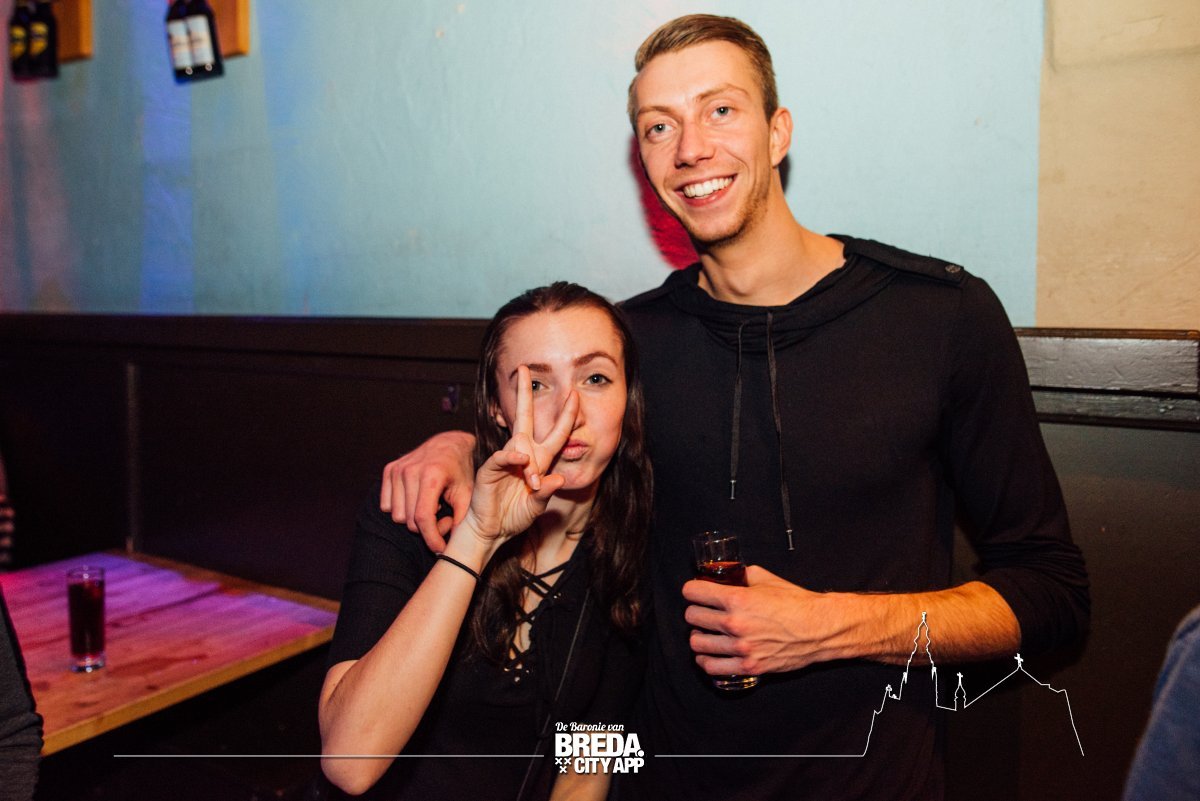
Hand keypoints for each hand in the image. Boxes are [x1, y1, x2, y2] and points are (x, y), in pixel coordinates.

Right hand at [380, 430, 476, 551]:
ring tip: (432, 508)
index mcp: (431, 475)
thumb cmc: (460, 469)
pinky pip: (387, 505)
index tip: (440, 549)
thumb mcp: (467, 492)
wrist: (449, 443)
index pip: (423, 518)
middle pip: (410, 520)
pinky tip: (418, 500)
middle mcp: (411, 470)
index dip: (431, 538)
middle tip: (443, 520)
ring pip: (398, 515)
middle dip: (427, 528)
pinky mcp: (389, 470)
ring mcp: (397, 469)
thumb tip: (454, 543)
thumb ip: (462, 517)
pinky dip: (402, 509)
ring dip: (414, 519)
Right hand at [456, 365, 579, 554]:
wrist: (492, 530)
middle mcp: (523, 454)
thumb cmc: (515, 516)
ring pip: (518, 442)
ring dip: (528, 459)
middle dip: (525, 392)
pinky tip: (520, 461)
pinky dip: (511, 457)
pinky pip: (502, 457)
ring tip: (532, 482)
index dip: (566, 415)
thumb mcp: (537, 506)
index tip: (575, 394)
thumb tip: (559, 479)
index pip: (557, 433)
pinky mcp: (490, 468)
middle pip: (524, 416)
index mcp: (540, 460)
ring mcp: (506, 459)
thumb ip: (546, 493)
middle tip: (525, 369)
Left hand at [683, 566, 847, 675]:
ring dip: (698, 637)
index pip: (694, 592)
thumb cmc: (797, 604)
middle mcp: (735, 624)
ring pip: (697, 644)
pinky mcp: (749, 666)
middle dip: (695, 612)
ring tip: (704, 634)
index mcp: (737, 599)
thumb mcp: (768, 580)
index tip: (694, 592)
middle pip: (692, 617)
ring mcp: (741, 647)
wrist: (819, 629)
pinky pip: (712, 667)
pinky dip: (706, 661)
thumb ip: (745, 575)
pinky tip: (709, 655)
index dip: (692, 590)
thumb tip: (733, 572)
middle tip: (702, 612)